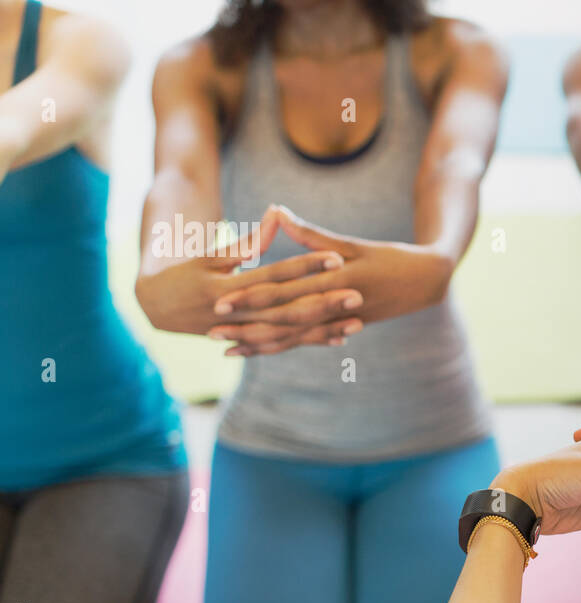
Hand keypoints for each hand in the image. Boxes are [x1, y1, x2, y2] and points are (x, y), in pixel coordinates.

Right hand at [136, 205, 364, 351]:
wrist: (155, 310)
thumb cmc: (183, 274)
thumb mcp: (211, 256)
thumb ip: (248, 241)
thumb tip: (278, 213)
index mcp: (226, 289)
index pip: (273, 275)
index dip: (305, 267)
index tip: (335, 257)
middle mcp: (237, 315)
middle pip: (287, 309)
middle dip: (323, 302)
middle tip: (358, 293)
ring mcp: (243, 332)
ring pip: (290, 332)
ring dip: (324, 328)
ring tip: (358, 322)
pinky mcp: (249, 341)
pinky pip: (287, 343)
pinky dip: (310, 341)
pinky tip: (340, 338)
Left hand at [212, 206, 455, 333]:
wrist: (429, 282)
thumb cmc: (391, 257)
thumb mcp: (351, 244)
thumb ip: (311, 235)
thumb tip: (277, 213)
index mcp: (335, 282)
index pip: (286, 292)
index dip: (252, 297)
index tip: (221, 300)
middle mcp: (334, 307)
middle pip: (283, 321)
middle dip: (246, 327)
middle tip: (212, 331)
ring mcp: (339, 323)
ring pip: (293, 337)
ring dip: (260, 344)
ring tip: (228, 349)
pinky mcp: (344, 329)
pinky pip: (308, 341)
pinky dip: (284, 346)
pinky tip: (262, 351)